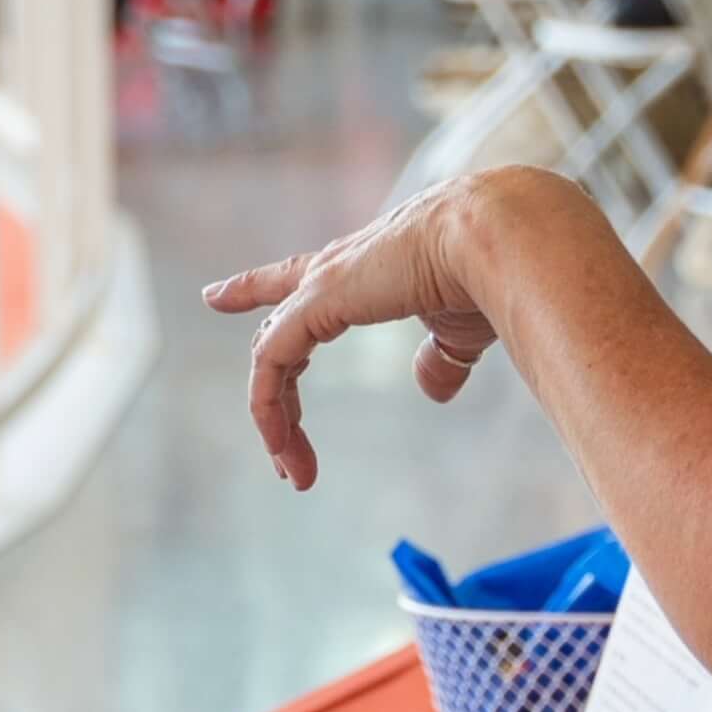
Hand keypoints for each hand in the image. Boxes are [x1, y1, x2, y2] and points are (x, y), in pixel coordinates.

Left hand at [203, 170, 545, 489]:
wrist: (496, 241)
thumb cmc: (486, 277)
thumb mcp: (457, 330)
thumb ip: (439, 360)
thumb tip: (431, 391)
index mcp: (364, 271)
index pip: (297, 281)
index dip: (256, 290)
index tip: (215, 296)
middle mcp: (333, 270)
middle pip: (277, 331)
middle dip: (274, 392)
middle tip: (278, 447)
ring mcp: (321, 283)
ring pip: (272, 356)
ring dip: (277, 418)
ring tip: (291, 471)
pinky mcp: (317, 300)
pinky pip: (272, 361)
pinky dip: (269, 404)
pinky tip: (277, 441)